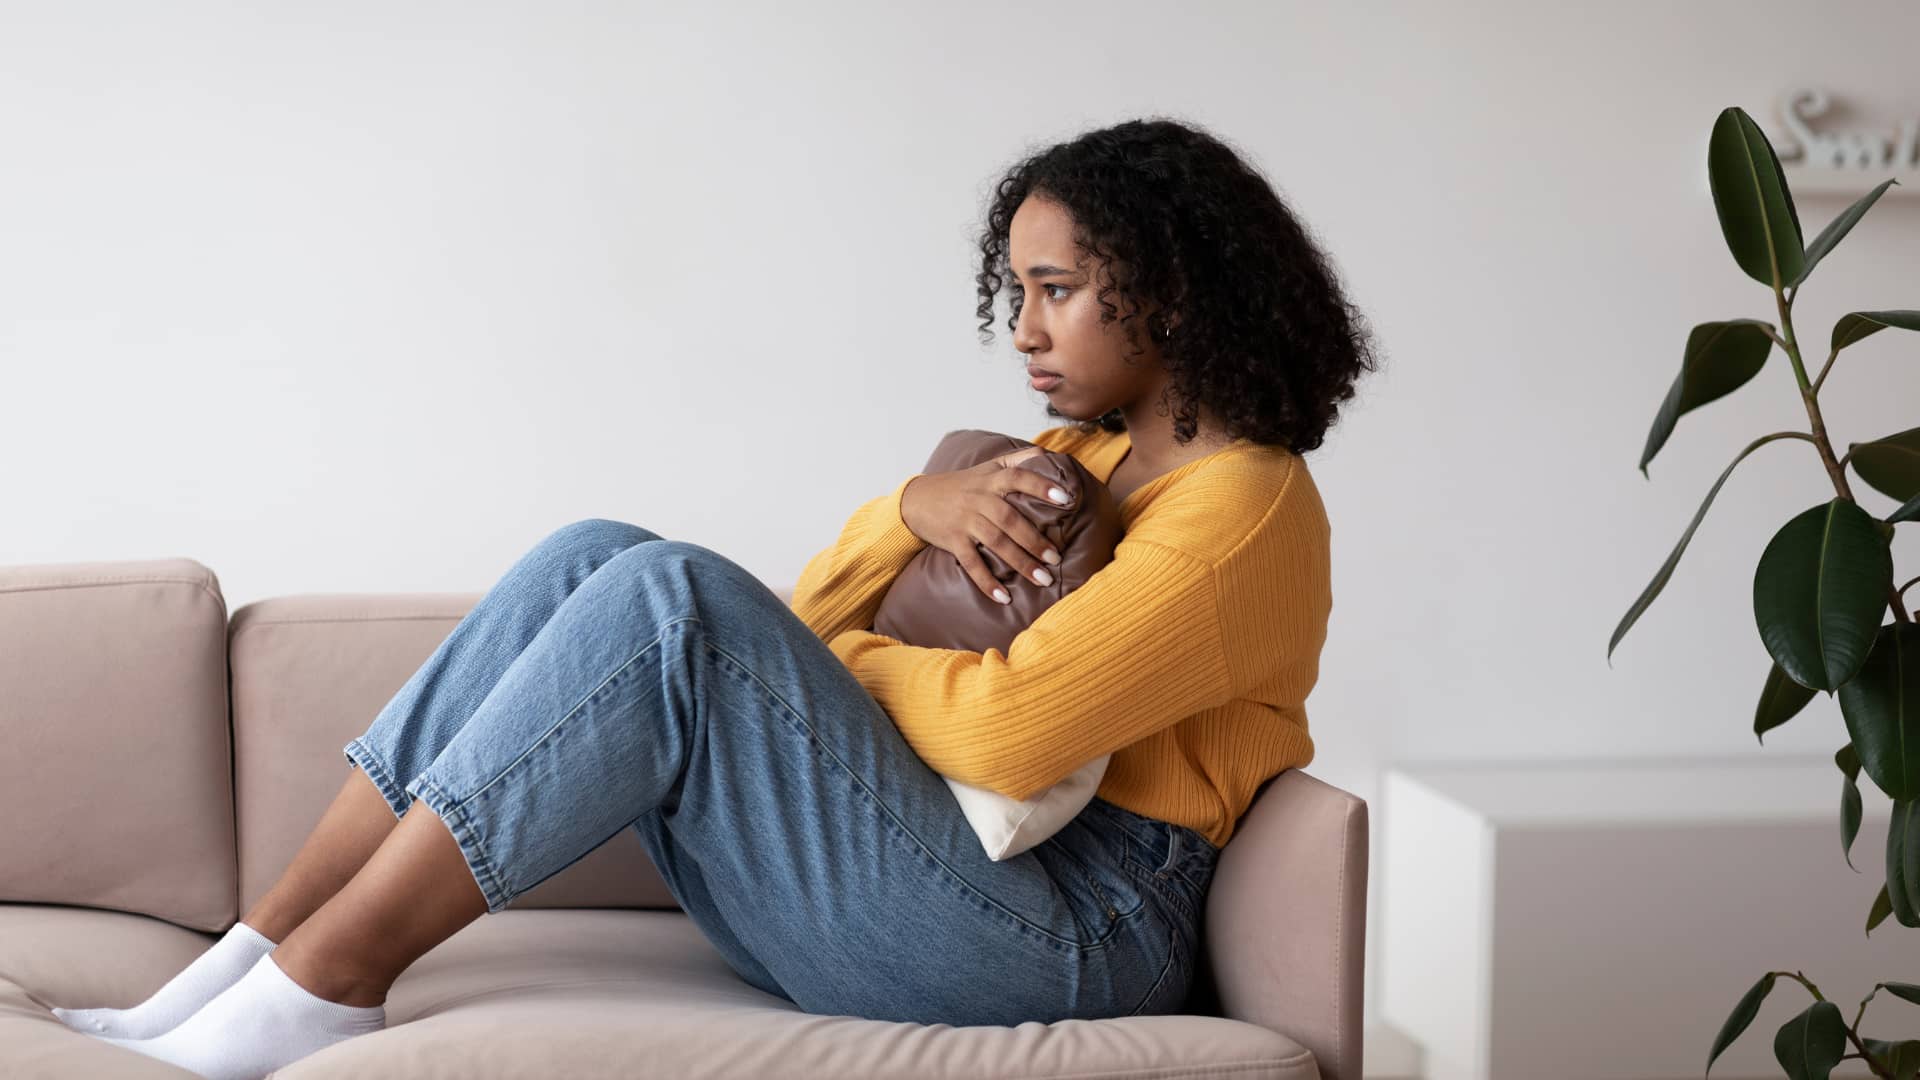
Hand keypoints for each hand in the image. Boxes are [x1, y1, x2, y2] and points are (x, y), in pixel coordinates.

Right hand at [898, 447, 1072, 604]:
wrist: (917, 500)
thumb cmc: (960, 485)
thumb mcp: (987, 467)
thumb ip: (1017, 460)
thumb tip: (1049, 454)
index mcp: (991, 479)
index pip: (1018, 476)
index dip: (1042, 486)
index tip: (1066, 499)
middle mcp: (979, 498)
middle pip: (1011, 519)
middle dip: (1035, 540)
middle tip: (1056, 558)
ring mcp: (965, 521)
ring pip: (996, 543)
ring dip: (1020, 563)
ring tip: (1043, 579)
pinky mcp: (952, 541)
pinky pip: (971, 563)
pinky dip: (987, 582)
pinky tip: (1004, 597)